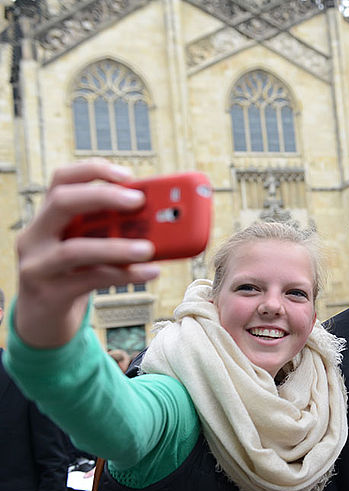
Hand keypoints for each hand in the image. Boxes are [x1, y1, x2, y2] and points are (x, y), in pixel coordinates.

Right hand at [15, 160, 159, 347]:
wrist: (43, 316)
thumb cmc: (75, 272)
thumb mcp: (89, 245)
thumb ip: (113, 230)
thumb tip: (167, 220)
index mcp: (48, 216)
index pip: (62, 179)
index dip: (94, 171)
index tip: (127, 175)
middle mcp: (36, 235)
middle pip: (62, 202)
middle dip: (103, 197)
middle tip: (139, 201)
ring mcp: (38, 265)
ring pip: (75, 250)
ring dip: (117, 246)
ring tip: (150, 248)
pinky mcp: (49, 293)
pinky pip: (91, 280)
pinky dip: (125, 275)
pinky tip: (151, 272)